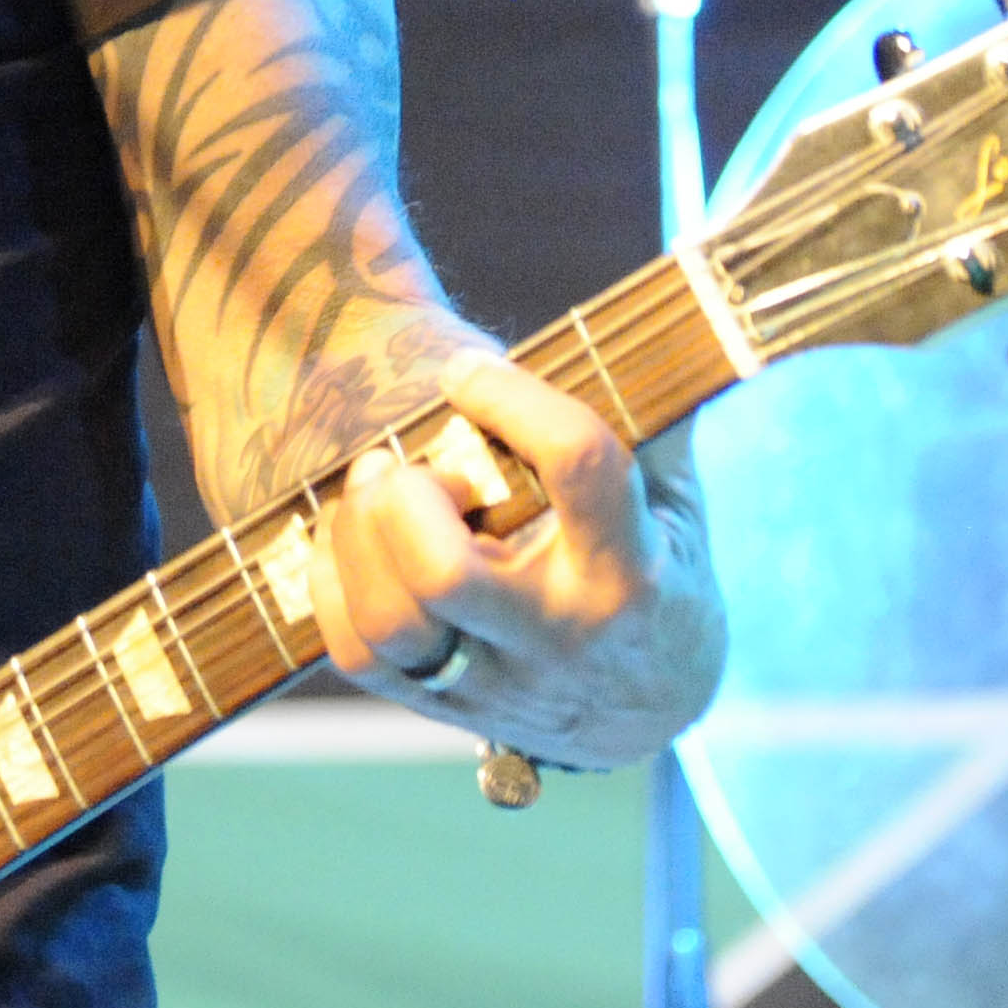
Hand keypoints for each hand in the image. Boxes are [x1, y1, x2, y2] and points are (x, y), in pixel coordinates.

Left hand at [304, 358, 722, 768]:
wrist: (652, 711)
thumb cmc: (658, 570)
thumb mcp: (675, 497)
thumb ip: (650, 413)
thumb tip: (667, 296)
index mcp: (628, 567)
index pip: (577, 465)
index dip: (512, 398)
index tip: (466, 371)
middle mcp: (558, 633)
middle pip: (445, 573)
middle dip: (404, 499)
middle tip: (401, 460)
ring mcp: (496, 681)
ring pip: (390, 621)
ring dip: (358, 538)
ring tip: (373, 490)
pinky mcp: (442, 707)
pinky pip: (356, 653)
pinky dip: (332, 585)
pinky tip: (351, 539)